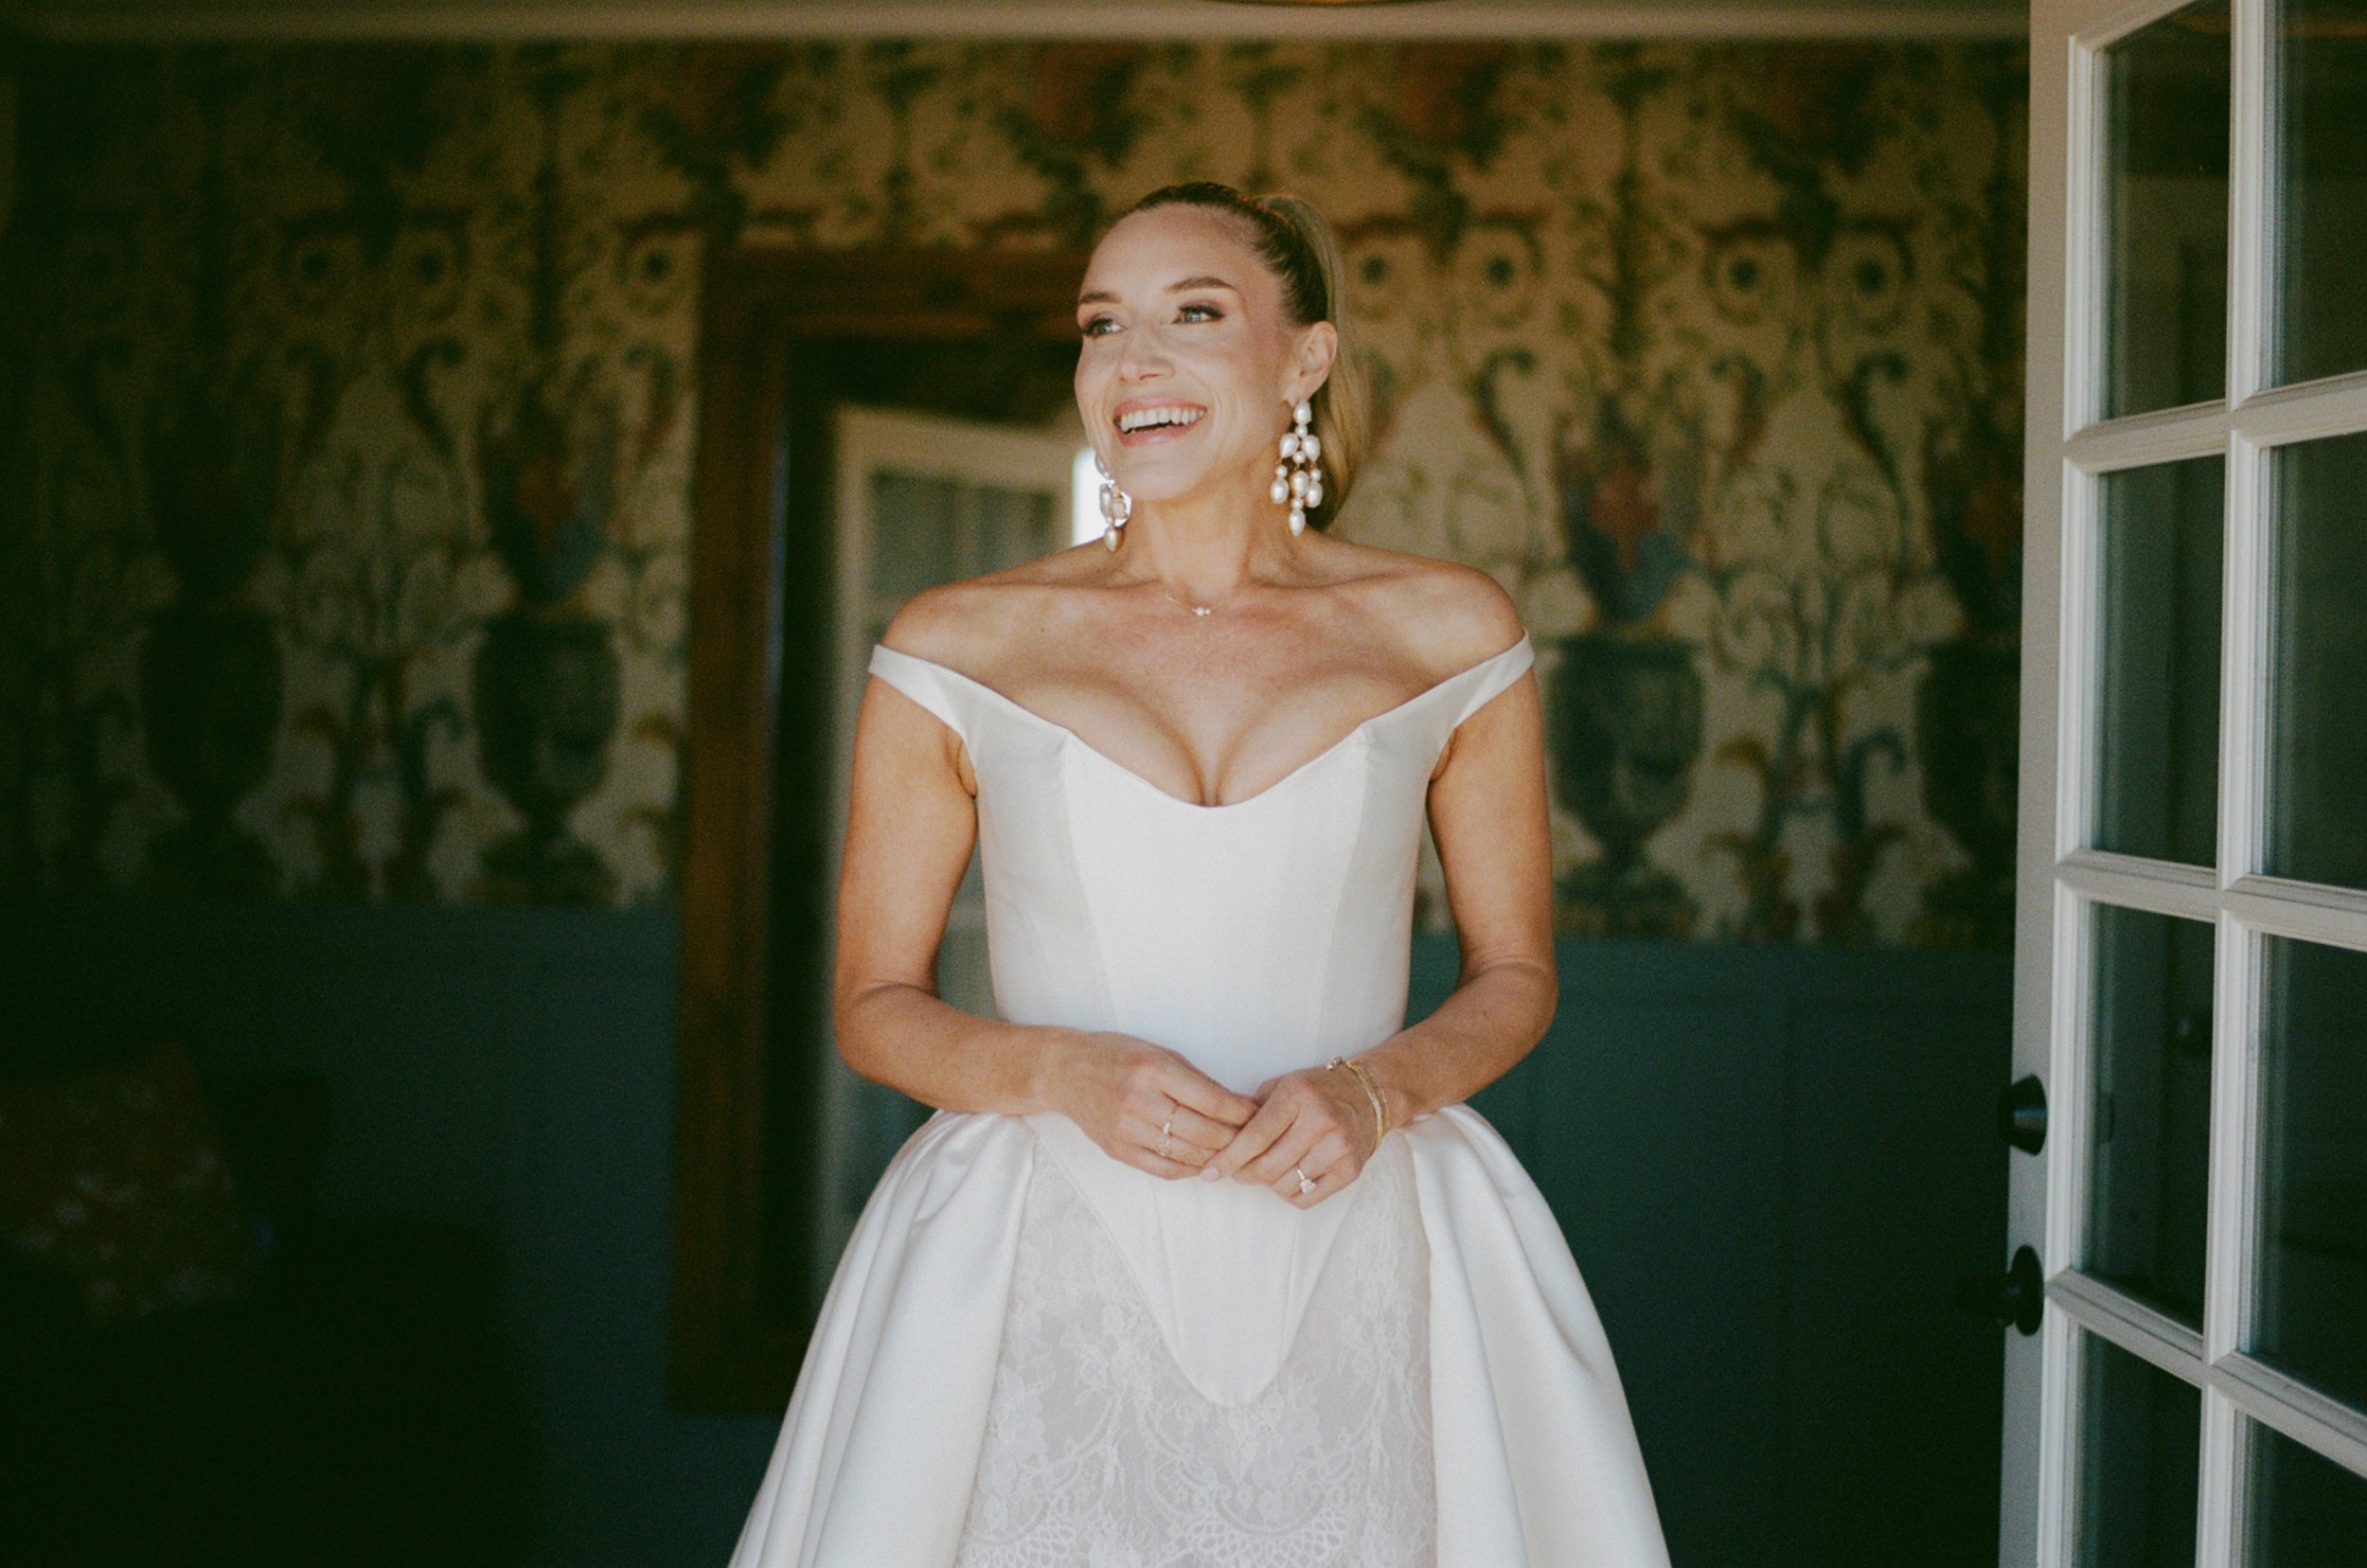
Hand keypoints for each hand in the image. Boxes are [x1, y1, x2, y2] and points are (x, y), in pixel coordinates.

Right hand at [1046, 1031, 1259, 1178]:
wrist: (1065, 1072)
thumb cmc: (1116, 1056)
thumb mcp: (1159, 1053)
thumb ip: (1197, 1080)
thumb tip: (1239, 1104)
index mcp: (1153, 1070)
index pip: (1211, 1100)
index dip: (1240, 1113)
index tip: (1259, 1115)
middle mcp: (1139, 1101)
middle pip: (1203, 1132)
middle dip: (1235, 1138)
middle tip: (1254, 1139)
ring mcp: (1127, 1129)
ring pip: (1187, 1155)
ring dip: (1216, 1157)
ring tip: (1234, 1154)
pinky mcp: (1117, 1150)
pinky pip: (1164, 1169)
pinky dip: (1191, 1169)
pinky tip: (1203, 1163)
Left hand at [1206, 1064, 1380, 1207]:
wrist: (1371, 1095)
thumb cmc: (1318, 1090)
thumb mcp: (1283, 1085)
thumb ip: (1253, 1109)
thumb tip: (1220, 1142)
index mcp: (1298, 1096)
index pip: (1255, 1136)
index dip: (1228, 1158)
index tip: (1209, 1172)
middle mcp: (1321, 1122)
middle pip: (1268, 1167)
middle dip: (1245, 1174)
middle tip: (1239, 1170)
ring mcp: (1339, 1148)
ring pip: (1284, 1185)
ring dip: (1269, 1182)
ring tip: (1271, 1166)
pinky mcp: (1351, 1170)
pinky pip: (1306, 1198)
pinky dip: (1290, 1192)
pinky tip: (1291, 1175)